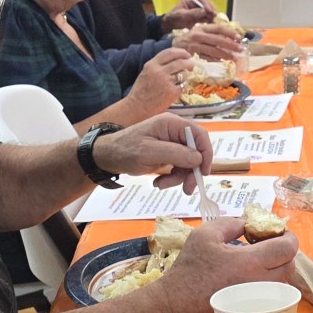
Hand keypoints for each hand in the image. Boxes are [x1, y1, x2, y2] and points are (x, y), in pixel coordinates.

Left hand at [93, 113, 212, 190]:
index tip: (203, 173)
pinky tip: (158, 182)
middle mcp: (174, 132)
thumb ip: (175, 154)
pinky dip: (171, 177)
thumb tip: (198, 159)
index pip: (199, 135)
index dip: (206, 153)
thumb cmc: (124, 150)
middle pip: (195, 151)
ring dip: (178, 177)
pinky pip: (178, 167)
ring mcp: (171, 143)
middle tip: (187, 189)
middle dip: (191, 171)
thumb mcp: (149, 153)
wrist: (107, 157)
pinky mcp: (167, 154)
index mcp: (171, 124)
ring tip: (161, 184)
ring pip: (188, 162)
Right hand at [128, 47, 194, 112]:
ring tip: (181, 79)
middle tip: (191, 65)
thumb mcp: (146, 72)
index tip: (187, 55)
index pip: (170, 52)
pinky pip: (184, 85)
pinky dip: (184, 86)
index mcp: (151, 65)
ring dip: (185, 76)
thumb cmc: (141, 90)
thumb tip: (176, 59)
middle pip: (180, 62)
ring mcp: (166, 82)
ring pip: (183, 74)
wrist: (137, 107)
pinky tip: (180, 88)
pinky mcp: (172, 92)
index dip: (181, 52)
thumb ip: (158, 65)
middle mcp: (159, 71)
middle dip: (189, 63)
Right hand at [150, 218, 298, 312]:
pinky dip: (268, 287)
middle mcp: (261, 285)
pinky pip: (272, 299)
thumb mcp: (205, 235)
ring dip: (277, 270)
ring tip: (258, 263)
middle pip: (289, 267)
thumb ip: (231, 223)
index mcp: (251, 263)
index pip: (288, 248)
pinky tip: (251, 281)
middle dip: (283, 253)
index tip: (278, 232)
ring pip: (283, 284)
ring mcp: (259, 304)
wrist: (173, 309)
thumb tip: (249, 223)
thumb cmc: (188, 270)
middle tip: (267, 246)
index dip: (288, 237)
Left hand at [161, 0, 216, 30]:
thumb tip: (204, 11)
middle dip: (211, 10)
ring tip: (214, 21)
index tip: (210, 11)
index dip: (207, 4)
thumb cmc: (173, 18)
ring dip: (212, 16)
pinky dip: (210, 20)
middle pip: (207, 4)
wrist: (169, 25)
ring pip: (208, 11)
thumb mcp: (181, 15)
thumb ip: (192, 13)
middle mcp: (196, 3)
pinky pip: (207, 18)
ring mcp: (198, 10)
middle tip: (215, 16)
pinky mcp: (200, 17)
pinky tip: (212, 24)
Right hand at [172, 23, 242, 59]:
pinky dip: (214, 60)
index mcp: (203, 28)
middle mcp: (199, 35)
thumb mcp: (201, 32)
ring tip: (234, 58)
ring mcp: (195, 45)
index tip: (239, 38)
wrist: (175, 44)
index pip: (219, 28)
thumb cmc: (192, 38)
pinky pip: (206, 57)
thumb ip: (213, 34)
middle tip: (240, 49)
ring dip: (225, 54)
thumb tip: (231, 39)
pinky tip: (222, 62)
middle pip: (217, 39)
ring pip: (213, 50)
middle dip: (230, 45)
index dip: (230, 32)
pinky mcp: (192, 54)